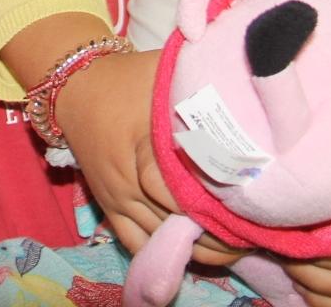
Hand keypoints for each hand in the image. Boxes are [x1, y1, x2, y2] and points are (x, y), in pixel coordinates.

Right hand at [54, 47, 241, 264]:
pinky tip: (193, 255)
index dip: (217, 210)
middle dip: (216, 235)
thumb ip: (200, 86)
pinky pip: (136, 245)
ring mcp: (117, 200)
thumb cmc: (128, 79)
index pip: (181, 195)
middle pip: (175, 223)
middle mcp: (129, 183)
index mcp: (144, 149)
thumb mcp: (163, 76)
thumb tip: (242, 91)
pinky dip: (164, 255)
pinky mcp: (109, 208)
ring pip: (159, 240)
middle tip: (254, 237)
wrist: (76, 87)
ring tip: (235, 251)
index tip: (251, 215)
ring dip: (196, 250)